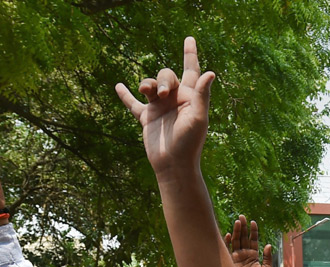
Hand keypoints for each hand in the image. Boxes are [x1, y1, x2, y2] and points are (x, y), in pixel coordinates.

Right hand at [115, 36, 214, 175]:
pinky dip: (126, 96)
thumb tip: (210, 73)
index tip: (189, 39)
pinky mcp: (147, 118)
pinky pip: (133, 104)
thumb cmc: (189, 142)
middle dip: (162, 79)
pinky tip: (118, 86)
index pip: (191, 71)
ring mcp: (160, 108)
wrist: (173, 165)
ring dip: (146, 83)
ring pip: (149, 85)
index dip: (190, 55)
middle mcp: (175, 100)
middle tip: (162, 93)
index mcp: (190, 98)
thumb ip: (201, 95)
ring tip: (145, 90)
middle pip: (166, 76)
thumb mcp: (197, 117)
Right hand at [224, 215, 273, 266]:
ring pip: (235, 240)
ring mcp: (235, 256)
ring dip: (236, 231)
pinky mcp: (228, 260)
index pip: (253, 240)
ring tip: (237, 221)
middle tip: (242, 217)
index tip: (253, 222)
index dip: (253, 231)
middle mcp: (243, 254)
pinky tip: (230, 234)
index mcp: (253, 255)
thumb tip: (269, 245)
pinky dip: (227, 241)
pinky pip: (227, 248)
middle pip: (243, 237)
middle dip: (243, 227)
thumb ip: (268, 258)